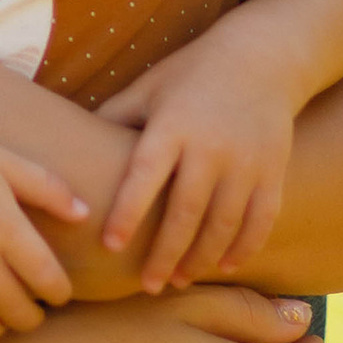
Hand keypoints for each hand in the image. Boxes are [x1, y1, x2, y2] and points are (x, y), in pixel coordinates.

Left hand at [97, 30, 299, 290]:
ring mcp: (247, 162)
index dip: (128, 213)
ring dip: (201, 258)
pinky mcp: (274, 171)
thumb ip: (114, 118)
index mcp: (173, 126)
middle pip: (186, 211)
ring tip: (178, 280)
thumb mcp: (148, 88)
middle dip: (166, 253)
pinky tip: (222, 265)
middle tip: (148, 285)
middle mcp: (211, 147)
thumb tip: (68, 145)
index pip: (145, 176)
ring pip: (224, 223)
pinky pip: (261, 219)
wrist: (262, 58)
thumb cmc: (190, 75)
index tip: (110, 245)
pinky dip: (244, 247)